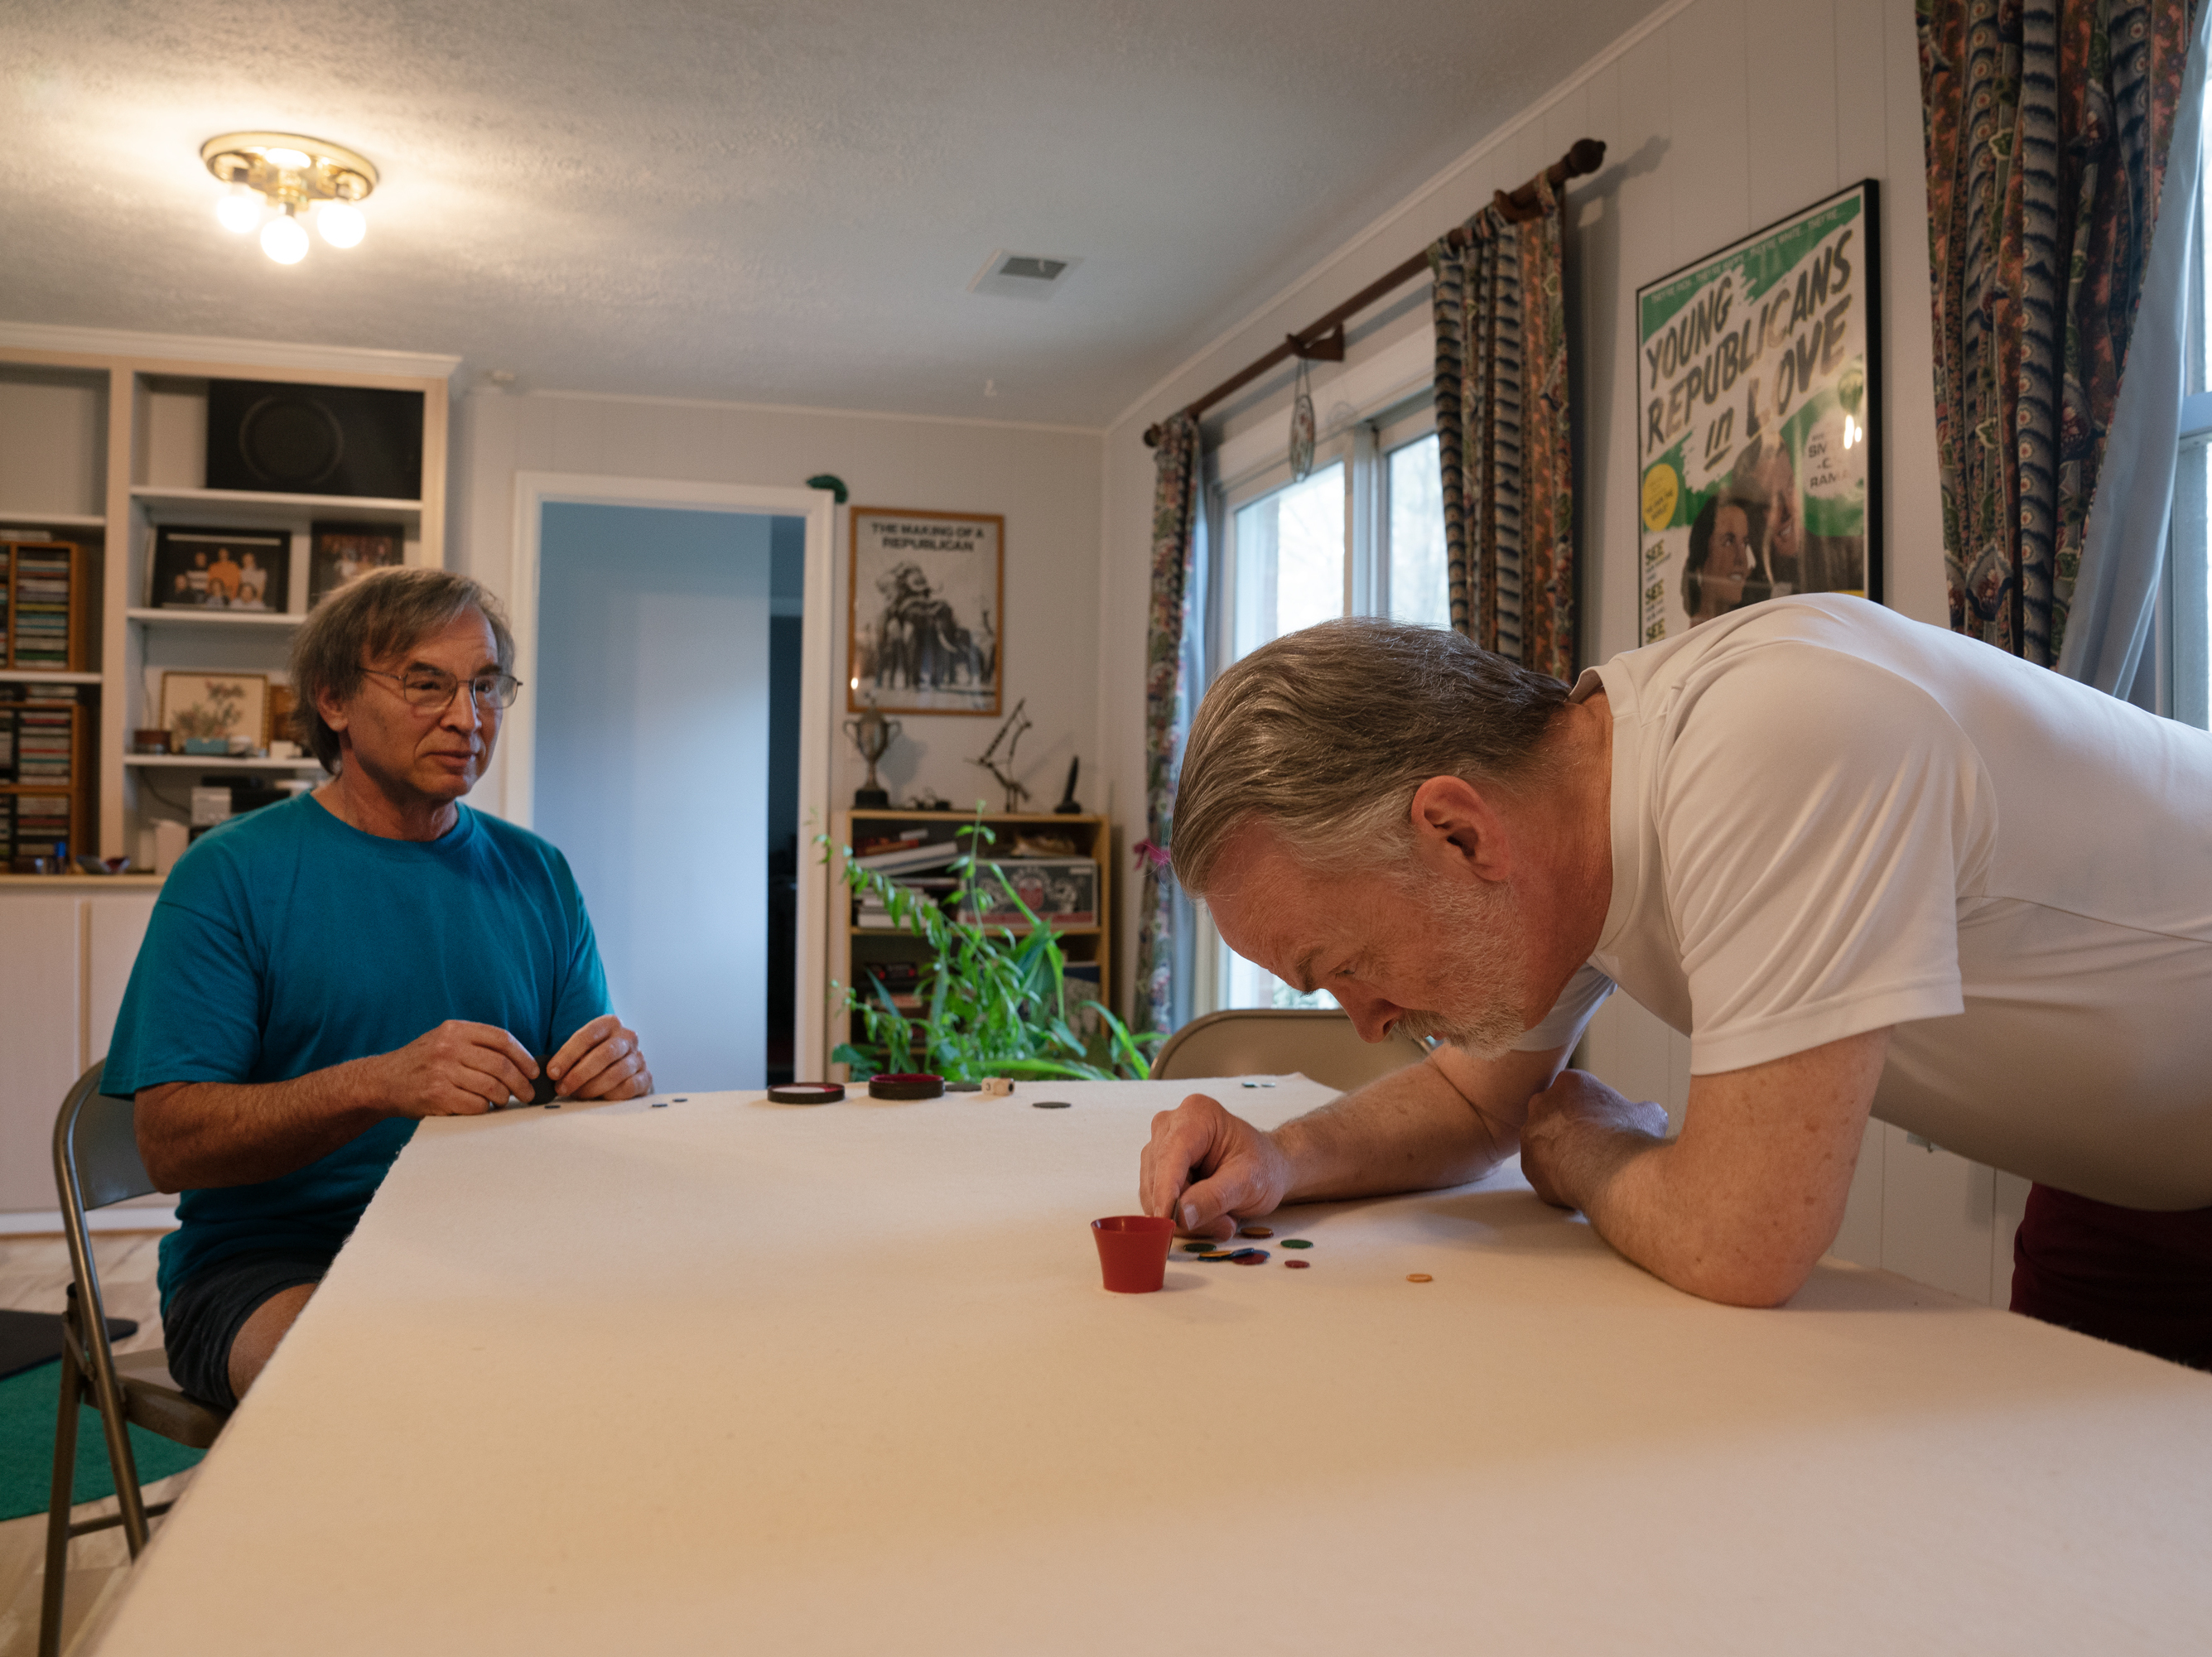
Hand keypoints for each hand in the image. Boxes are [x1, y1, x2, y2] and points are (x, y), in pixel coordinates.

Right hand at [366, 1021, 536, 1117]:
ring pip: (491, 1087)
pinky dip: (484, 1109)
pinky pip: (475, 1105)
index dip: (524, 1056)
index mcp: (455, 1030)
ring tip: (503, 1101)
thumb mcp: (444, 1041)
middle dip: (521, 1082)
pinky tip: (482, 1108)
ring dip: (504, 1098)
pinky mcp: (437, 1095)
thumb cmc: (420, 1063)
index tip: (534, 1071)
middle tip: (528, 1093)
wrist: (382, 1081)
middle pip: (501, 1066)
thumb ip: (475, 1044)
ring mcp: (442, 1072)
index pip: (502, 1039)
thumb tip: (519, 1061)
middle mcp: (448, 1047)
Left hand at [547, 1013, 653, 1100]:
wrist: (622, 1068)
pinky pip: (629, 1087)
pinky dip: (611, 1094)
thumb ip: (569, 1057)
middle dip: (579, 1074)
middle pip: (604, 1054)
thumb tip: (551, 1073)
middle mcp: (628, 1037)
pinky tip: (599, 1097)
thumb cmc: (593, 1058)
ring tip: (577, 1094)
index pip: (587, 1036)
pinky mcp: (646, 1076)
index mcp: (610, 1023)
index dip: (567, 1055)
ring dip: (592, 1087)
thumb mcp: (582, 1049)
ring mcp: (639, 1056)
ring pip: (616, 1073)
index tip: (552, 1073)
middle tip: (562, 1088)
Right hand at [1139, 1092, 1293, 1238]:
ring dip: (1185, 1216)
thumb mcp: (1248, 1183)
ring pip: (1153, 1192)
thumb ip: (1214, 1198)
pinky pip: (1154, 1199)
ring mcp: (1160, 1146)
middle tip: (1224, 1225)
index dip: (1166, 1189)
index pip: (1171, 1154)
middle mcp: (1171, 1125)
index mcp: (1197, 1115)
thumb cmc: (1264, 1166)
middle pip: (1159, 1176)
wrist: (1267, 1168)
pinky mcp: (1157, 1167)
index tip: (1167, 1219)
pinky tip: (1208, 1215)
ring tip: (1223, 1218)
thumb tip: (1181, 1216)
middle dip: (1185, 1209)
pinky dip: (1180, 1216)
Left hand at [1517, 1069, 1668, 1209]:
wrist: (1610, 1172)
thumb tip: (1653, 1115)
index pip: (1577, 1091)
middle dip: (1571, 1127)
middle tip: (1593, 1145)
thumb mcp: (1649, 1116)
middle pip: (1556, 1113)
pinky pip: (1541, 1169)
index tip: (1605, 1124)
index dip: (1594, 1109)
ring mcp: (1531, 1134)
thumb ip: (1644, 1111)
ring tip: (1586, 1167)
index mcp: (1571, 1083)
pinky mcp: (1527, 1164)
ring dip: (1561, 1151)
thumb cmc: (1627, 1138)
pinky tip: (1575, 1182)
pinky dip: (1555, 1175)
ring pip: (1545, 1141)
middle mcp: (1543, 1103)